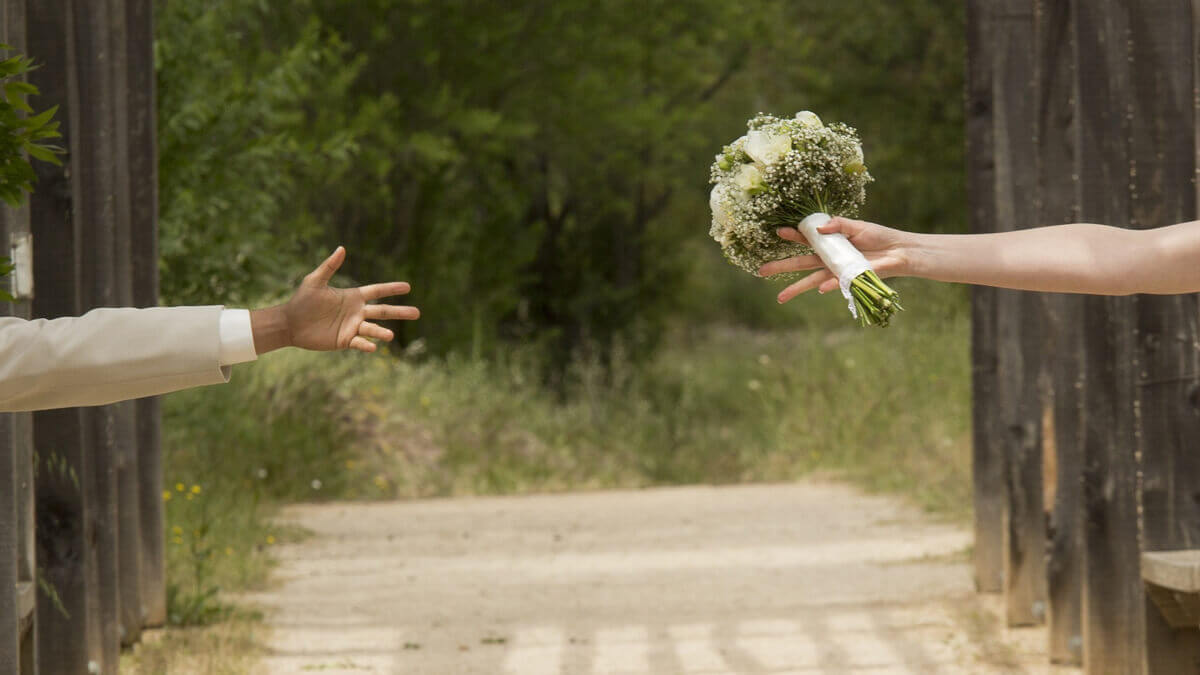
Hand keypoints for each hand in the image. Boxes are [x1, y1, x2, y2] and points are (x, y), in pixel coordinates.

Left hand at [251, 247, 419, 353]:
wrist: (290, 323)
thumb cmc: (302, 300)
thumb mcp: (315, 281)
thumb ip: (330, 266)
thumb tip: (342, 248)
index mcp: (353, 297)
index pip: (377, 291)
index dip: (391, 289)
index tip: (408, 286)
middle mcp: (356, 312)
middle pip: (383, 311)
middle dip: (400, 312)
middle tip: (417, 313)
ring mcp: (352, 327)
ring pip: (373, 329)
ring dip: (382, 332)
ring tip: (391, 336)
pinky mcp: (345, 341)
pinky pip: (360, 343)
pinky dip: (367, 345)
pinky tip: (374, 347)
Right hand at [757, 216, 912, 302]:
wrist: (898, 251)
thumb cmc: (878, 237)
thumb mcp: (857, 226)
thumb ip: (839, 224)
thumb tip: (819, 228)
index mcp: (829, 243)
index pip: (805, 240)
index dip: (792, 236)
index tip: (779, 232)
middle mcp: (829, 259)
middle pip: (800, 264)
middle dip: (781, 267)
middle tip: (761, 271)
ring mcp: (837, 271)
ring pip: (811, 281)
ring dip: (795, 289)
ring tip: (779, 298)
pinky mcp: (849, 279)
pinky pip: (835, 284)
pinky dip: (829, 286)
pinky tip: (821, 289)